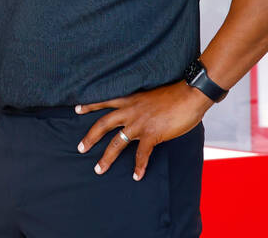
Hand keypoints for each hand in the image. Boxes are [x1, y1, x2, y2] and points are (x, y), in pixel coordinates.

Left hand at [76, 81, 211, 180]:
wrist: (190, 94)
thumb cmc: (175, 92)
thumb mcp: (151, 93)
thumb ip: (142, 102)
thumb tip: (141, 110)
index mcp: (131, 98)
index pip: (104, 100)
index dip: (90, 105)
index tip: (77, 109)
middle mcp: (131, 110)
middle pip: (103, 124)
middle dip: (90, 137)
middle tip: (80, 148)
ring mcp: (140, 123)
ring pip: (116, 143)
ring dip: (106, 158)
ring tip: (98, 169)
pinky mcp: (152, 134)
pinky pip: (141, 154)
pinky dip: (139, 166)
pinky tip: (137, 176)